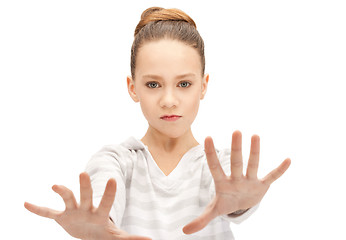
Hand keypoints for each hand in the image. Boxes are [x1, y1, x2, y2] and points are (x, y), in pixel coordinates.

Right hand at [24, 172, 150, 239]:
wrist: (88, 231)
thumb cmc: (103, 231)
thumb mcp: (115, 236)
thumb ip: (130, 238)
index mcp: (100, 214)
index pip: (106, 201)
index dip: (108, 192)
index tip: (112, 179)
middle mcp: (86, 208)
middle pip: (86, 195)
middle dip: (84, 186)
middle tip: (83, 173)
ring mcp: (73, 211)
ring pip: (67, 198)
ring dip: (62, 192)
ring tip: (56, 186)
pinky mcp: (62, 217)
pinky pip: (48, 213)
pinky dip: (38, 209)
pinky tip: (26, 204)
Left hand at [183, 131, 290, 233]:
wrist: (241, 204)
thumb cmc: (226, 202)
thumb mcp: (214, 210)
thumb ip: (201, 219)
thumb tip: (184, 230)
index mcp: (223, 183)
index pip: (215, 167)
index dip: (211, 154)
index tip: (207, 137)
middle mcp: (236, 178)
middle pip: (235, 162)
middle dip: (236, 148)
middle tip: (236, 131)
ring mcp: (249, 180)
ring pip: (252, 165)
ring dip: (255, 152)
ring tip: (256, 135)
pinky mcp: (262, 185)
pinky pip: (272, 177)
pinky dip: (280, 171)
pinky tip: (288, 160)